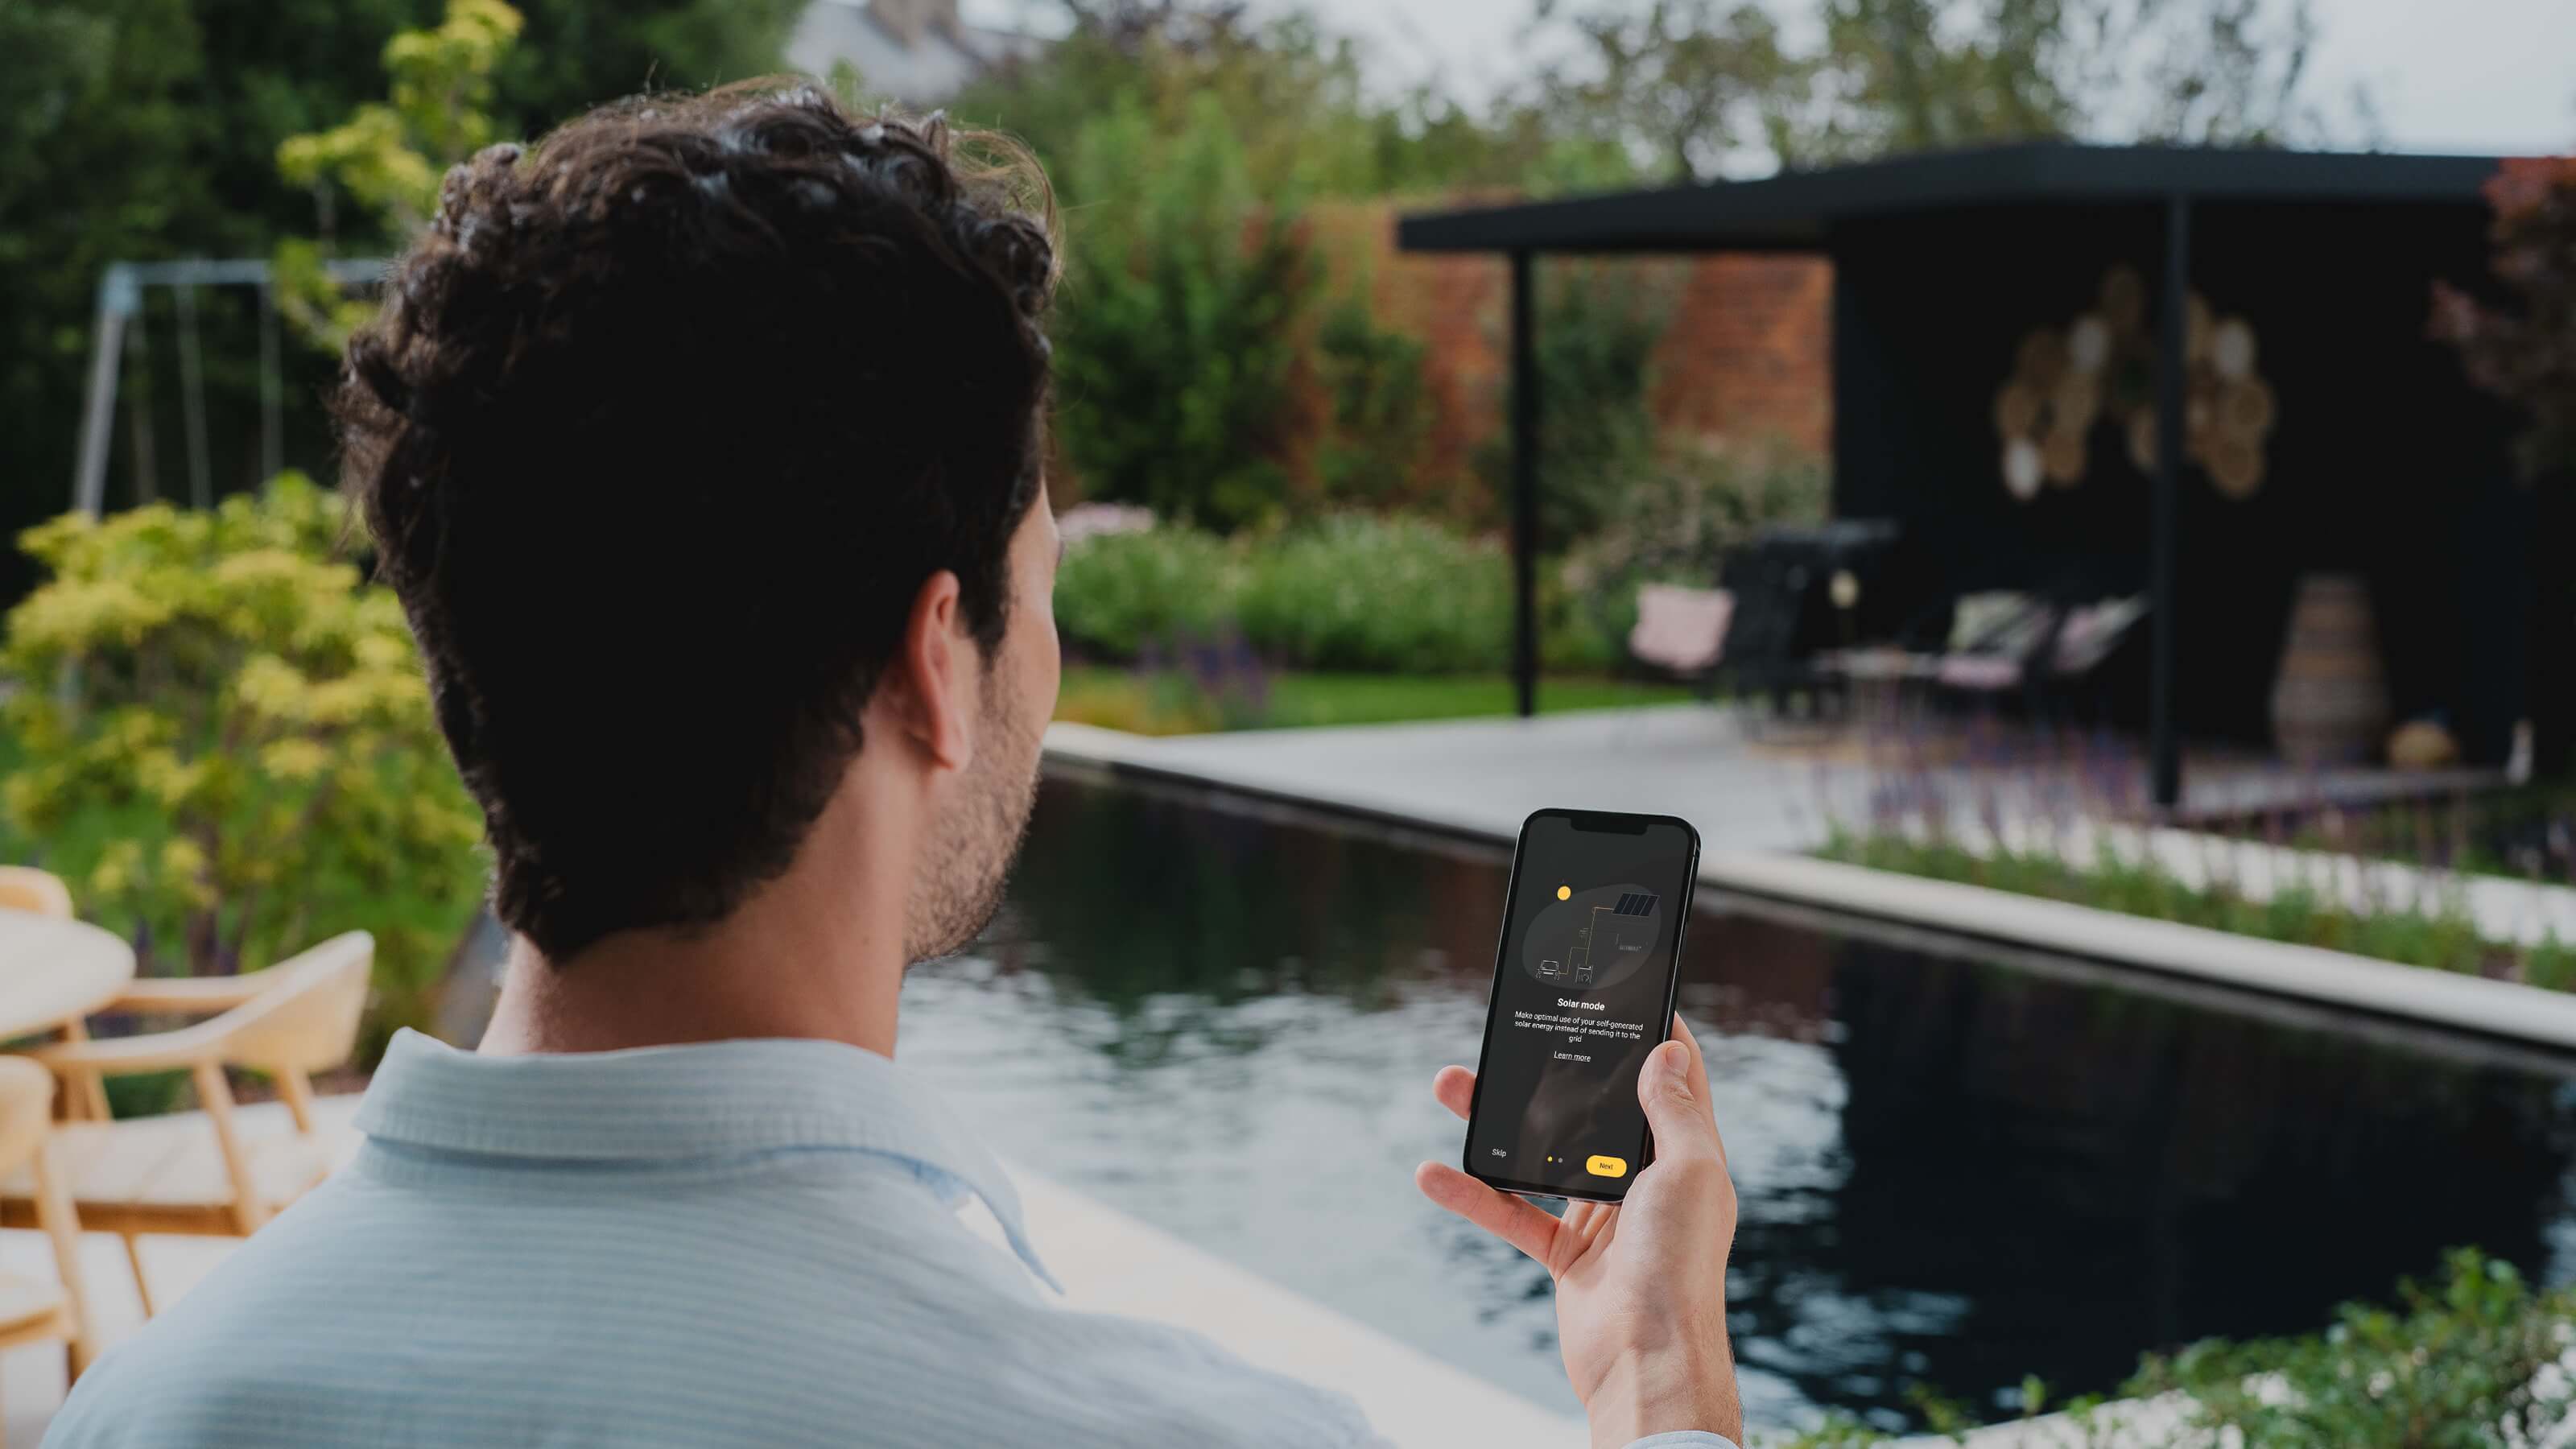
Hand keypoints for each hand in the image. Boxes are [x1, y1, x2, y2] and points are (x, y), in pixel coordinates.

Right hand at [1416, 1015, 1741, 1447]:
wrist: (1645, 1360)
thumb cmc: (1679, 1266)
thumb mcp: (1688, 1171)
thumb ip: (1674, 1110)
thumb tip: (1668, 1050)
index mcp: (1683, 1156)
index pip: (1673, 1080)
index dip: (1651, 1035)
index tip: (1622, 994)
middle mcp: (1646, 1181)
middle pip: (1593, 1111)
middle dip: (1550, 1073)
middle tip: (1514, 1035)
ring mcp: (1605, 1217)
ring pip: (1542, 1155)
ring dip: (1497, 1123)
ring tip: (1450, 1085)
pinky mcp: (1566, 1253)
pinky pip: (1512, 1212)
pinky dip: (1473, 1193)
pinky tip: (1434, 1172)